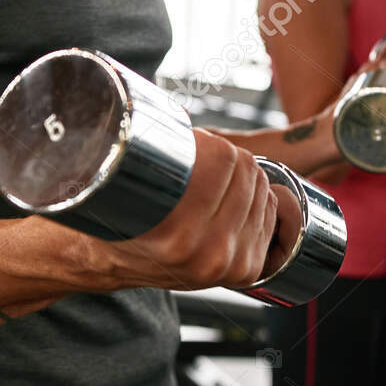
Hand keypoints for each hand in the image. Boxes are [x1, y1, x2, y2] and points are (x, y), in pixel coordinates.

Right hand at [106, 130, 284, 290]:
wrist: (115, 263)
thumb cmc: (119, 215)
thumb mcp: (128, 179)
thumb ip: (158, 144)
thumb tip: (181, 115)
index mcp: (177, 231)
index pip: (225, 159)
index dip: (208, 144)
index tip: (191, 146)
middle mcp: (207, 253)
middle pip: (248, 172)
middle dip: (227, 159)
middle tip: (202, 165)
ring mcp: (230, 264)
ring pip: (263, 191)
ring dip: (243, 181)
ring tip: (212, 187)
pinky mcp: (246, 270)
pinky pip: (271, 216)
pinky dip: (257, 203)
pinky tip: (231, 205)